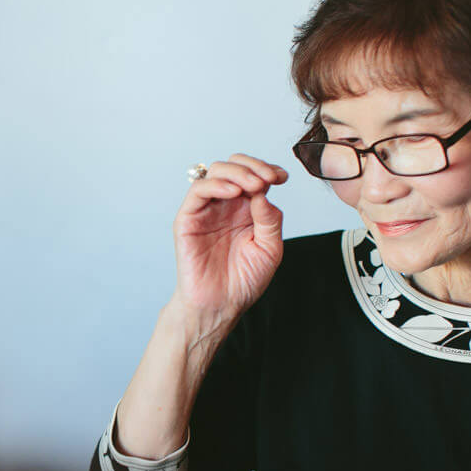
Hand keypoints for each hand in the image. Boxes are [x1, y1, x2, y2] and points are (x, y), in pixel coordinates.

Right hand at [172, 155, 286, 339]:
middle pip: (234, 166)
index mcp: (246, 210)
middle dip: (254, 166)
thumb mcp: (270, 249)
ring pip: (216, 171)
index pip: (254, 175)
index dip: (268, 169)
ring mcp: (206, 210)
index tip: (282, 178)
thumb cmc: (243, 281)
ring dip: (238, 172)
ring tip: (254, 186)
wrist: (221, 305)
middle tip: (269, 179)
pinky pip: (199, 190)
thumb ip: (270, 219)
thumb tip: (263, 191)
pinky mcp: (188, 218)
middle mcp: (225, 205)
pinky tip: (235, 193)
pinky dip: (217, 184)